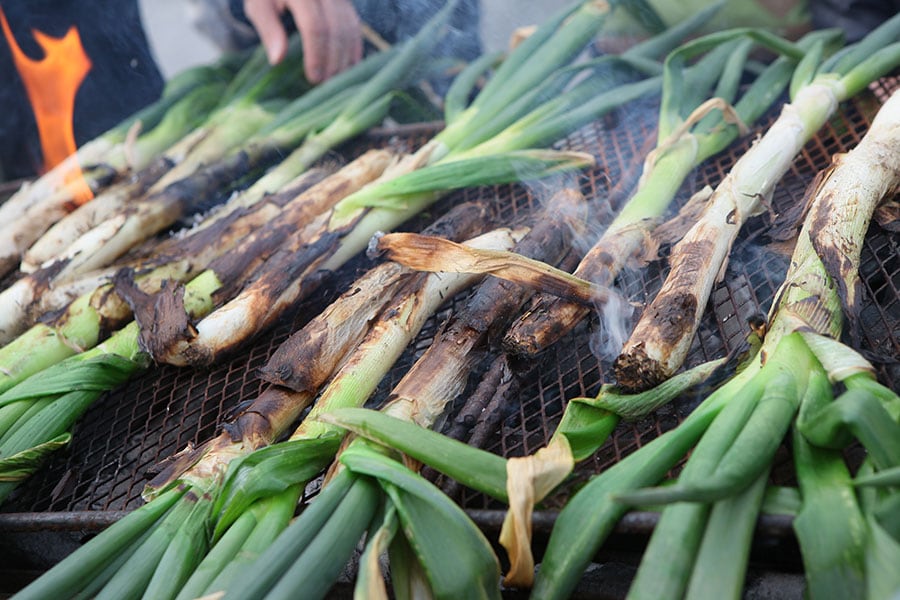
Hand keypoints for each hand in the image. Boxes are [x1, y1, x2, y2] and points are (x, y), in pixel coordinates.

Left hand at [243, 0, 361, 82]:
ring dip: (346, 57)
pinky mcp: (345, 2)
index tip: (313, 78)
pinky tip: (348, 66)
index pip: (315, 26)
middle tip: (325, 84)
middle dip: (333, 60)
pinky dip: (354, 48)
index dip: (316, 55)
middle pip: (337, 29)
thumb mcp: (259, 7)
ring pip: (350, 28)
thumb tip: (277, 59)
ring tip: (336, 80)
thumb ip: (268, 29)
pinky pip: (355, 25)